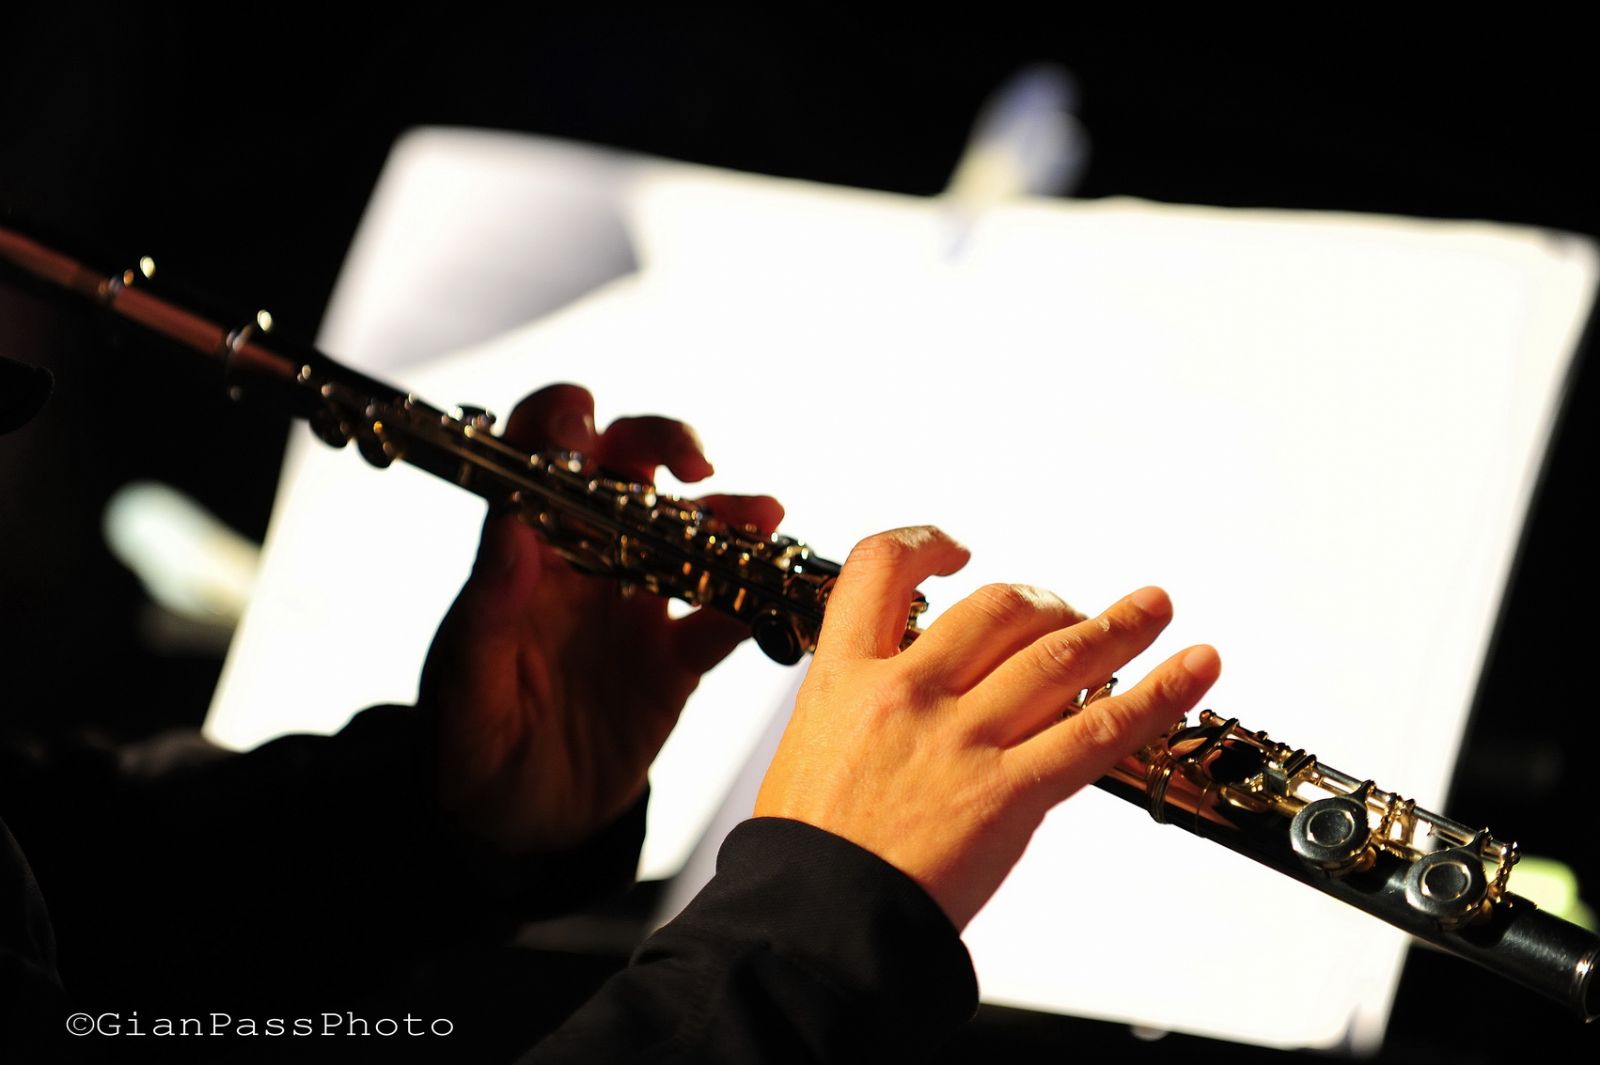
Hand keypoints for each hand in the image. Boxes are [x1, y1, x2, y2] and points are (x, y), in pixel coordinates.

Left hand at [422, 384, 782, 853]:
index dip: (565, 422)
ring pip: (691, 536)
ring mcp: (636, 609)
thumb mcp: (464, 683)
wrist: (512, 830)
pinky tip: (782, 596)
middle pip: (630, 472)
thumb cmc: (468, 749)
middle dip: (666, 445)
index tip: (588, 421)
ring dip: (730, 518)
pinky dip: (758, 605)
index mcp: (526, 557)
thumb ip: (488, 611)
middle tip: (695, 463)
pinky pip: (726, 621)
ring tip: (764, 519)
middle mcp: (585, 565)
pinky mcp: (675, 662)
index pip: (541, 459)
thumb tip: (509, 527)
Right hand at [754, 526, 1220, 928]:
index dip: (924, 543)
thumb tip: (913, 686)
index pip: (880, 568)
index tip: (954, 551)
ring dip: (1119, 624)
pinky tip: (1194, 667)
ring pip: (1057, 655)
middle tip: (1068, 610)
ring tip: (1154, 606)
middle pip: (995, 608)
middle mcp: (906, 694)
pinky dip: (1158, 694)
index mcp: (844, 678)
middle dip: (1045, 601)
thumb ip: (865, 707)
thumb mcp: (810, 749)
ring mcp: (960, 741)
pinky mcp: (1007, 795)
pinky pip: (1097, 731)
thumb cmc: (807, 853)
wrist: (813, 926)